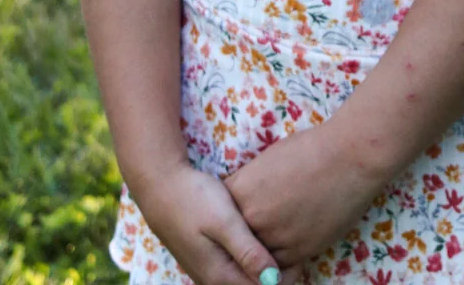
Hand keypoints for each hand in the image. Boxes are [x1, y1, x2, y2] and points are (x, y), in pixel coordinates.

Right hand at [135, 162, 304, 284]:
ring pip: (244, 280)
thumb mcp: (224, 221)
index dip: (284, 281)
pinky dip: (253, 262)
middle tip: (297, 253)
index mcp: (221, 276)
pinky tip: (262, 242)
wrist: (162, 187)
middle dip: (276, 276)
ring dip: (264, 269)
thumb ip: (247, 251)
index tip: (301, 260)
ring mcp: (210, 271)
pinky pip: (236, 270)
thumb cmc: (194, 199)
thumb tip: (273, 280)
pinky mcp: (209, 259)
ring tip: (284, 245)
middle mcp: (214, 280)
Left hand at [222, 120, 391, 268]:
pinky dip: (281, 263)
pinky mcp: (298, 252)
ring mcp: (274, 237)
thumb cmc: (311, 149)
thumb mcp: (269, 159)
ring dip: (262, 253)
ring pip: (257, 258)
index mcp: (240, 190)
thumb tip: (247, 196)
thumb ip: (252, 184)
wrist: (348, 156)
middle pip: (237, 239)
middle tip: (256, 233)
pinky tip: (287, 252)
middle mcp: (251, 218)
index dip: (230, 216)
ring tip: (270, 246)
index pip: (222, 213)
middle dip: (244, 237)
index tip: (236, 218)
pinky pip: (280, 267)